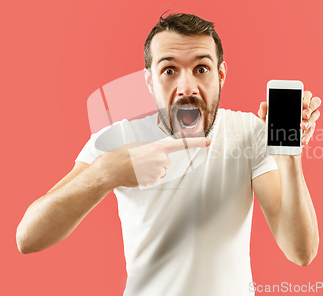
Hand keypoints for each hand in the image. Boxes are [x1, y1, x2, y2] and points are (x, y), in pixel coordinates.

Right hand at [95, 137, 210, 188]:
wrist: (113, 167)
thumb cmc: (125, 154)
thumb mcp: (141, 146)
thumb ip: (154, 150)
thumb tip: (161, 156)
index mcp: (159, 147)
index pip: (181, 144)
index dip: (196, 142)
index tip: (208, 141)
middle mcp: (162, 159)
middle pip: (167, 163)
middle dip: (158, 163)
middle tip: (143, 161)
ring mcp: (158, 171)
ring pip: (161, 172)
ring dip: (152, 171)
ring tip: (139, 167)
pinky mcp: (153, 181)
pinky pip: (155, 179)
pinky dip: (148, 178)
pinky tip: (138, 174)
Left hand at [257, 90, 320, 147]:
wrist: (275, 142)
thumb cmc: (272, 124)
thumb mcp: (266, 118)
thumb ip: (264, 111)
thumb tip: (263, 104)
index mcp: (296, 101)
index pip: (306, 94)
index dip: (307, 97)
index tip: (303, 103)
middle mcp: (305, 108)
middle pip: (315, 102)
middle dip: (310, 108)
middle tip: (303, 115)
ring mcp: (309, 118)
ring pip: (315, 116)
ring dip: (310, 122)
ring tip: (302, 127)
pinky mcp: (309, 130)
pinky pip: (312, 131)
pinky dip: (307, 135)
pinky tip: (302, 139)